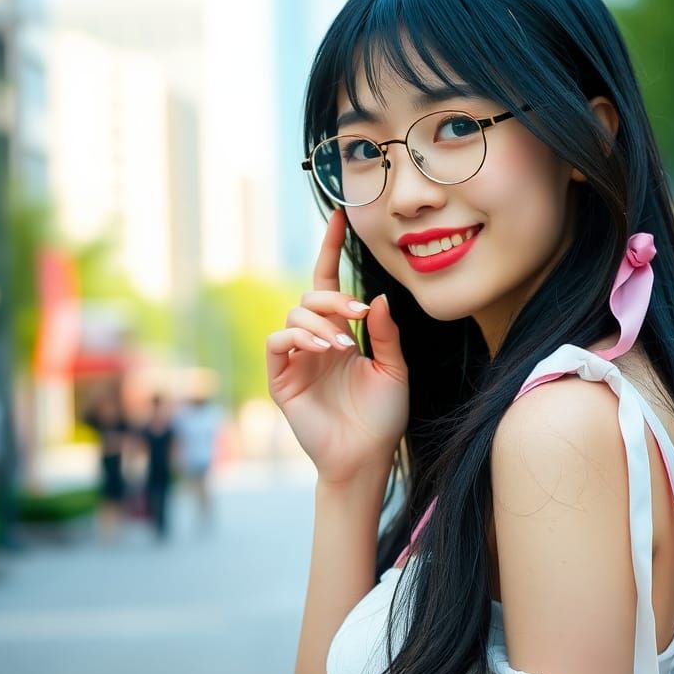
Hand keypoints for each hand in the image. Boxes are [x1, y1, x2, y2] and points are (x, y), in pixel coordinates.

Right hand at [266, 208, 408, 490]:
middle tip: (356, 314)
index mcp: (340, 333)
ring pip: (295, 314)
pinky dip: (300, 337)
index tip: (341, 216)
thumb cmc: (382, 416)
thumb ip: (385, 333)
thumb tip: (375, 297)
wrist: (365, 457)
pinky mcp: (281, 377)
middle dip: (333, 298)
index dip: (332, 249)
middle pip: (312, 296)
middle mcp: (315, 340)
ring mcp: (296, 358)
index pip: (330, 283)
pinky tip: (324, 349)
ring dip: (321, 322)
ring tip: (344, 345)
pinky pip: (278, 341)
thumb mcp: (394, 369)